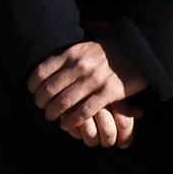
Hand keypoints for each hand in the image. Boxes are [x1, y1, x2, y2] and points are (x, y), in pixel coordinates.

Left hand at [27, 38, 146, 130]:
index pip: (42, 72)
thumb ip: (69, 58)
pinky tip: (67, 125)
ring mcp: (93, 80)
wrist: (139, 52)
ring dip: (53, 113)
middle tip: (42, 108)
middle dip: (41, 102)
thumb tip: (50, 71)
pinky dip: (72, 121)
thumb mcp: (85, 48)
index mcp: (71, 54)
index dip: (33, 86)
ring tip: (52, 117)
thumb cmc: (110, 51)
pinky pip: (84, 111)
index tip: (34, 92)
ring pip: (64, 102)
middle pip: (49, 90)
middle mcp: (79, 67)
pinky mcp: (107, 93)